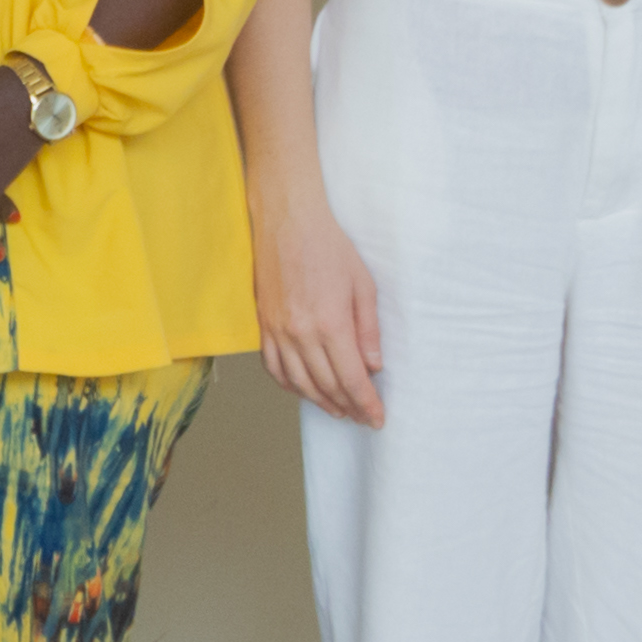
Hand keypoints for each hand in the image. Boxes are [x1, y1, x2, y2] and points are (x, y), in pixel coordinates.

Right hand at [251, 195, 385, 426]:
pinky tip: (303, 390)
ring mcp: (278, 331)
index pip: (352, 379)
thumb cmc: (328, 247)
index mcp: (331, 324)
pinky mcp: (263, 325)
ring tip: (338, 411)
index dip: (366, 404)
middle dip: (348, 407)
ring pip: (299, 382)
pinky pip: (274, 367)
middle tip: (362, 417)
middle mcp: (302, 334)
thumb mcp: (363, 285)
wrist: (287, 222)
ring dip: (320, 402)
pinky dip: (290, 385)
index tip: (377, 418)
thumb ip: (368, 330)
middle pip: (327, 386)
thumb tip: (373, 366)